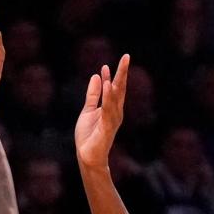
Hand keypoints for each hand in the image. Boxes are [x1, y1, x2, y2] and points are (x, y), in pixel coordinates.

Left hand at [75, 54, 129, 170]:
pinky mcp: (106, 127)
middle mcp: (115, 112)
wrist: (87, 156)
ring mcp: (112, 119)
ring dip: (115, 82)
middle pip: (119, 89)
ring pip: (115, 98)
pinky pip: (107, 109)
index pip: (114, 88)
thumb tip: (96, 76)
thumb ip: (92, 95)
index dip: (113, 75)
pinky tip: (106, 86)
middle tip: (126, 57)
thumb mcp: (88, 110)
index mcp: (112, 108)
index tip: (111, 62)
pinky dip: (107, 98)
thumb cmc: (89, 136)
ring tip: (114, 68)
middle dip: (122, 73)